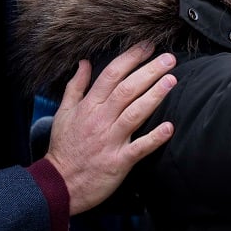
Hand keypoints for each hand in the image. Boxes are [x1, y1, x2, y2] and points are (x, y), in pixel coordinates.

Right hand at [46, 43, 175, 213]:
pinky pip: (139, 148)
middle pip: (127, 89)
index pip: (111, 75)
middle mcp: (101, 120)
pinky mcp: (118, 161)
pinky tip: (169, 127)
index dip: (130, 58)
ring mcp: (110, 140)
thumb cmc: (64, 148)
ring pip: (134, 113)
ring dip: (154, 96)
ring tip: (172, 80)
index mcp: (89, 106)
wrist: (59, 184)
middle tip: (169, 58)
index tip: (147, 46)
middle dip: (149, 71)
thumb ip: (76, 86)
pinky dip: (154, 138)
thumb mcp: (64, 113)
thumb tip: (84, 62)